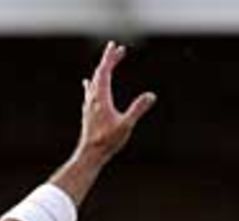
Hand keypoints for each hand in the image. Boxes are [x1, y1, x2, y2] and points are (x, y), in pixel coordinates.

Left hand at [78, 42, 155, 161]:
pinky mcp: (88, 113)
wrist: (90, 155)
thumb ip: (138, 109)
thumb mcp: (126, 125)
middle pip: (100, 73)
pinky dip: (92, 83)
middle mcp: (93, 98)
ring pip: (94, 81)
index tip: (116, 46)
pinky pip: (89, 92)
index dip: (110, 57)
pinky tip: (88, 84)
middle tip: (118, 50)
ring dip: (102, 70)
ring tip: (107, 63)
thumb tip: (151, 96)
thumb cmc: (107, 141)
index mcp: (101, 97)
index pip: (105, 70)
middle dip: (109, 60)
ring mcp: (89, 105)